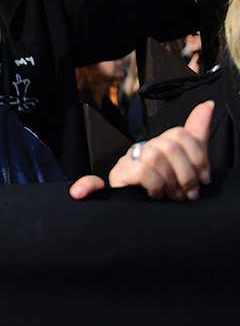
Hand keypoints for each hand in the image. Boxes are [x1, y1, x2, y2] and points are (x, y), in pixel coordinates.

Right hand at [70, 100, 212, 200]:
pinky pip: (139, 172)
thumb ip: (196, 134)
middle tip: (186, 193)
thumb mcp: (188, 163)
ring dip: (168, 183)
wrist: (143, 220)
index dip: (197, 158)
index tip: (202, 179)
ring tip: (171, 197)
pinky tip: (148, 194)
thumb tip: (208, 105)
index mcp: (159, 144)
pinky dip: (151, 184)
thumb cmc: (168, 192)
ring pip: (153, 157)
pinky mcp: (117, 177)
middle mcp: (141, 149)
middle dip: (185, 174)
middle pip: (168, 146)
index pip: (180, 134)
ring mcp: (126, 162)